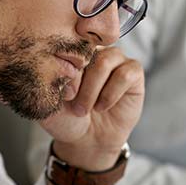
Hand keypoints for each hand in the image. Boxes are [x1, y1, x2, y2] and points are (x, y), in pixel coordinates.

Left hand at [39, 47, 143, 169]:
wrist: (86, 138)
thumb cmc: (67, 116)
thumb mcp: (51, 100)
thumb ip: (52, 79)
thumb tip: (63, 66)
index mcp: (72, 50)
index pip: (68, 46)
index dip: (65, 70)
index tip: (64, 94)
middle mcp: (95, 49)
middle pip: (87, 52)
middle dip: (79, 83)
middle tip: (73, 104)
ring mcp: (116, 58)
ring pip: (105, 61)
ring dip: (93, 90)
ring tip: (86, 108)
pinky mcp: (134, 71)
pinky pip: (125, 75)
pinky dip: (111, 94)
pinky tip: (103, 106)